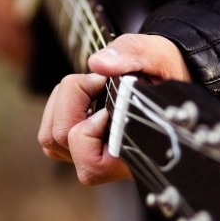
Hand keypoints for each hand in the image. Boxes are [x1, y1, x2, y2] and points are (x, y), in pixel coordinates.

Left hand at [38, 33, 191, 184]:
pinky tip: (80, 94)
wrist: (169, 79)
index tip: (107, 96)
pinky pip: (49, 136)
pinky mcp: (79, 148)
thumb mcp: (159, 55)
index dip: (89, 128)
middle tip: (97, 81)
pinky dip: (56, 108)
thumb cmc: (166, 72)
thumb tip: (97, 63)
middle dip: (71, 100)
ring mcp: (93, 157)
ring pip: (51, 140)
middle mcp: (112, 162)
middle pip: (62, 143)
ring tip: (89, 87)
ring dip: (61, 104)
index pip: (92, 165)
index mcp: (135, 154)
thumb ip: (132, 55)